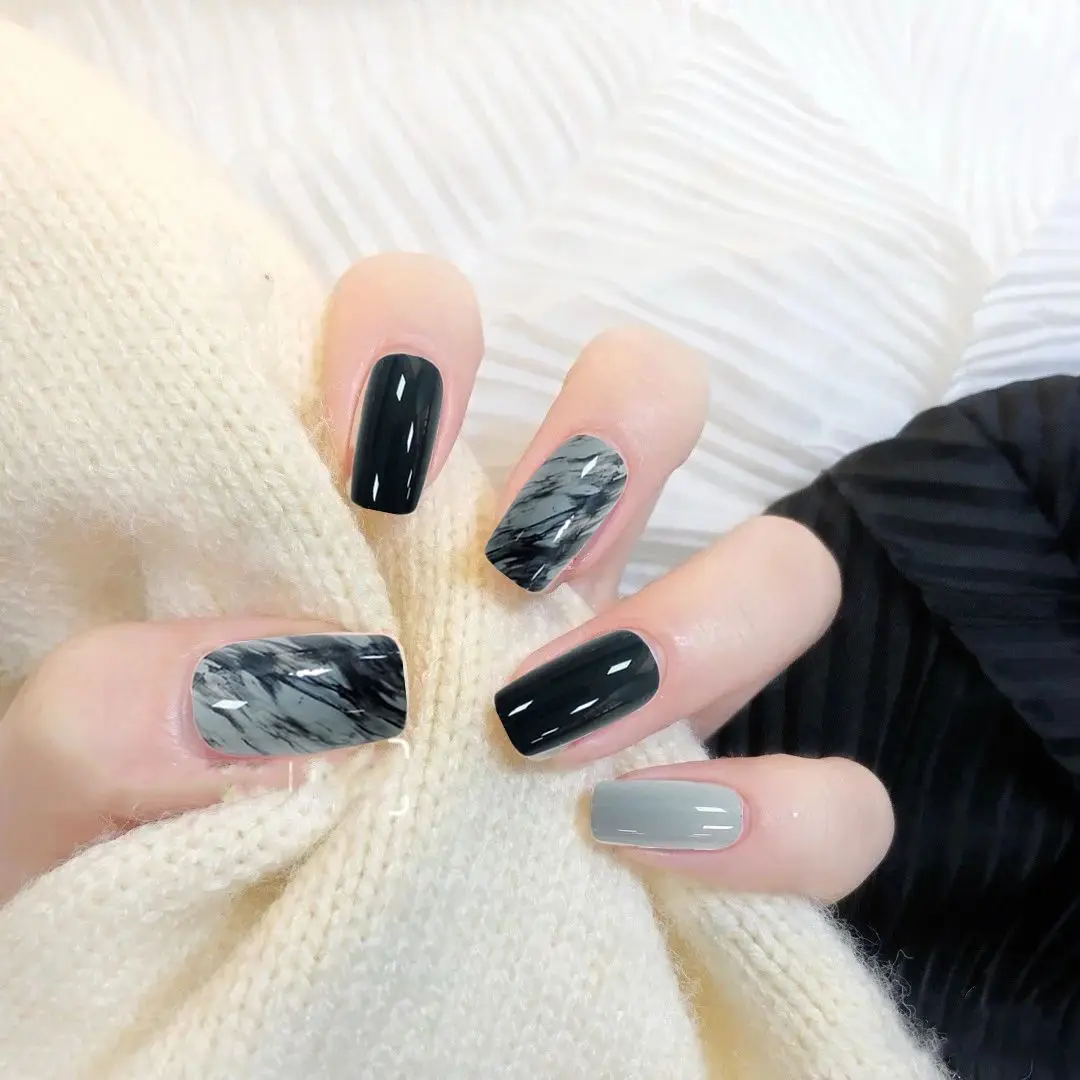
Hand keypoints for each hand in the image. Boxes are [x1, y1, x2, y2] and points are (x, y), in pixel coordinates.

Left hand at [0, 254, 889, 906]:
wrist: (223, 1013)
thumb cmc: (131, 872)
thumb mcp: (66, 798)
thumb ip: (100, 728)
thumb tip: (241, 690)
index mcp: (385, 521)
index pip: (428, 339)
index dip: (416, 345)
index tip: (364, 447)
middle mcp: (530, 577)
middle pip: (648, 408)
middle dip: (607, 444)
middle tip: (513, 564)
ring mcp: (637, 695)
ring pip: (776, 574)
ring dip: (700, 620)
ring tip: (559, 725)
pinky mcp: (716, 830)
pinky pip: (832, 803)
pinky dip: (782, 814)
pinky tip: (651, 848)